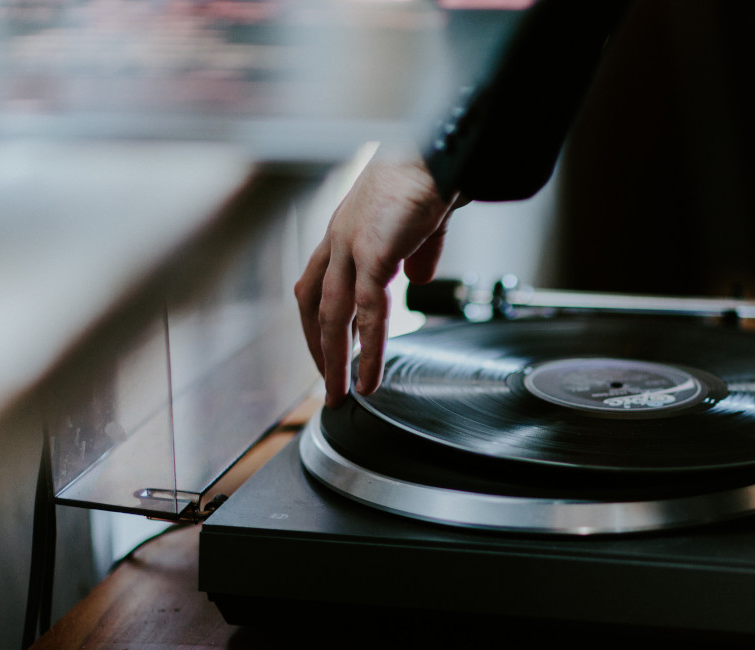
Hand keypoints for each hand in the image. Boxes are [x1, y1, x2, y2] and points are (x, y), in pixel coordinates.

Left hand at [295, 154, 459, 407]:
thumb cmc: (433, 175)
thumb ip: (417, 253)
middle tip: (327, 384)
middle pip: (312, 304)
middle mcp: (338, 238)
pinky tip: (371, 376)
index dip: (319, 319)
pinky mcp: (372, 254)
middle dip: (318, 348)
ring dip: (335, 360)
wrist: (441, 151)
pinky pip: (367, 315)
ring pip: (332, 318)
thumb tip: (419, 279)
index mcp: (345, 228)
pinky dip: (367, 351)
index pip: (318, 283)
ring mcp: (350, 246)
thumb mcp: (421, 222)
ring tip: (342, 393)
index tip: (329, 348)